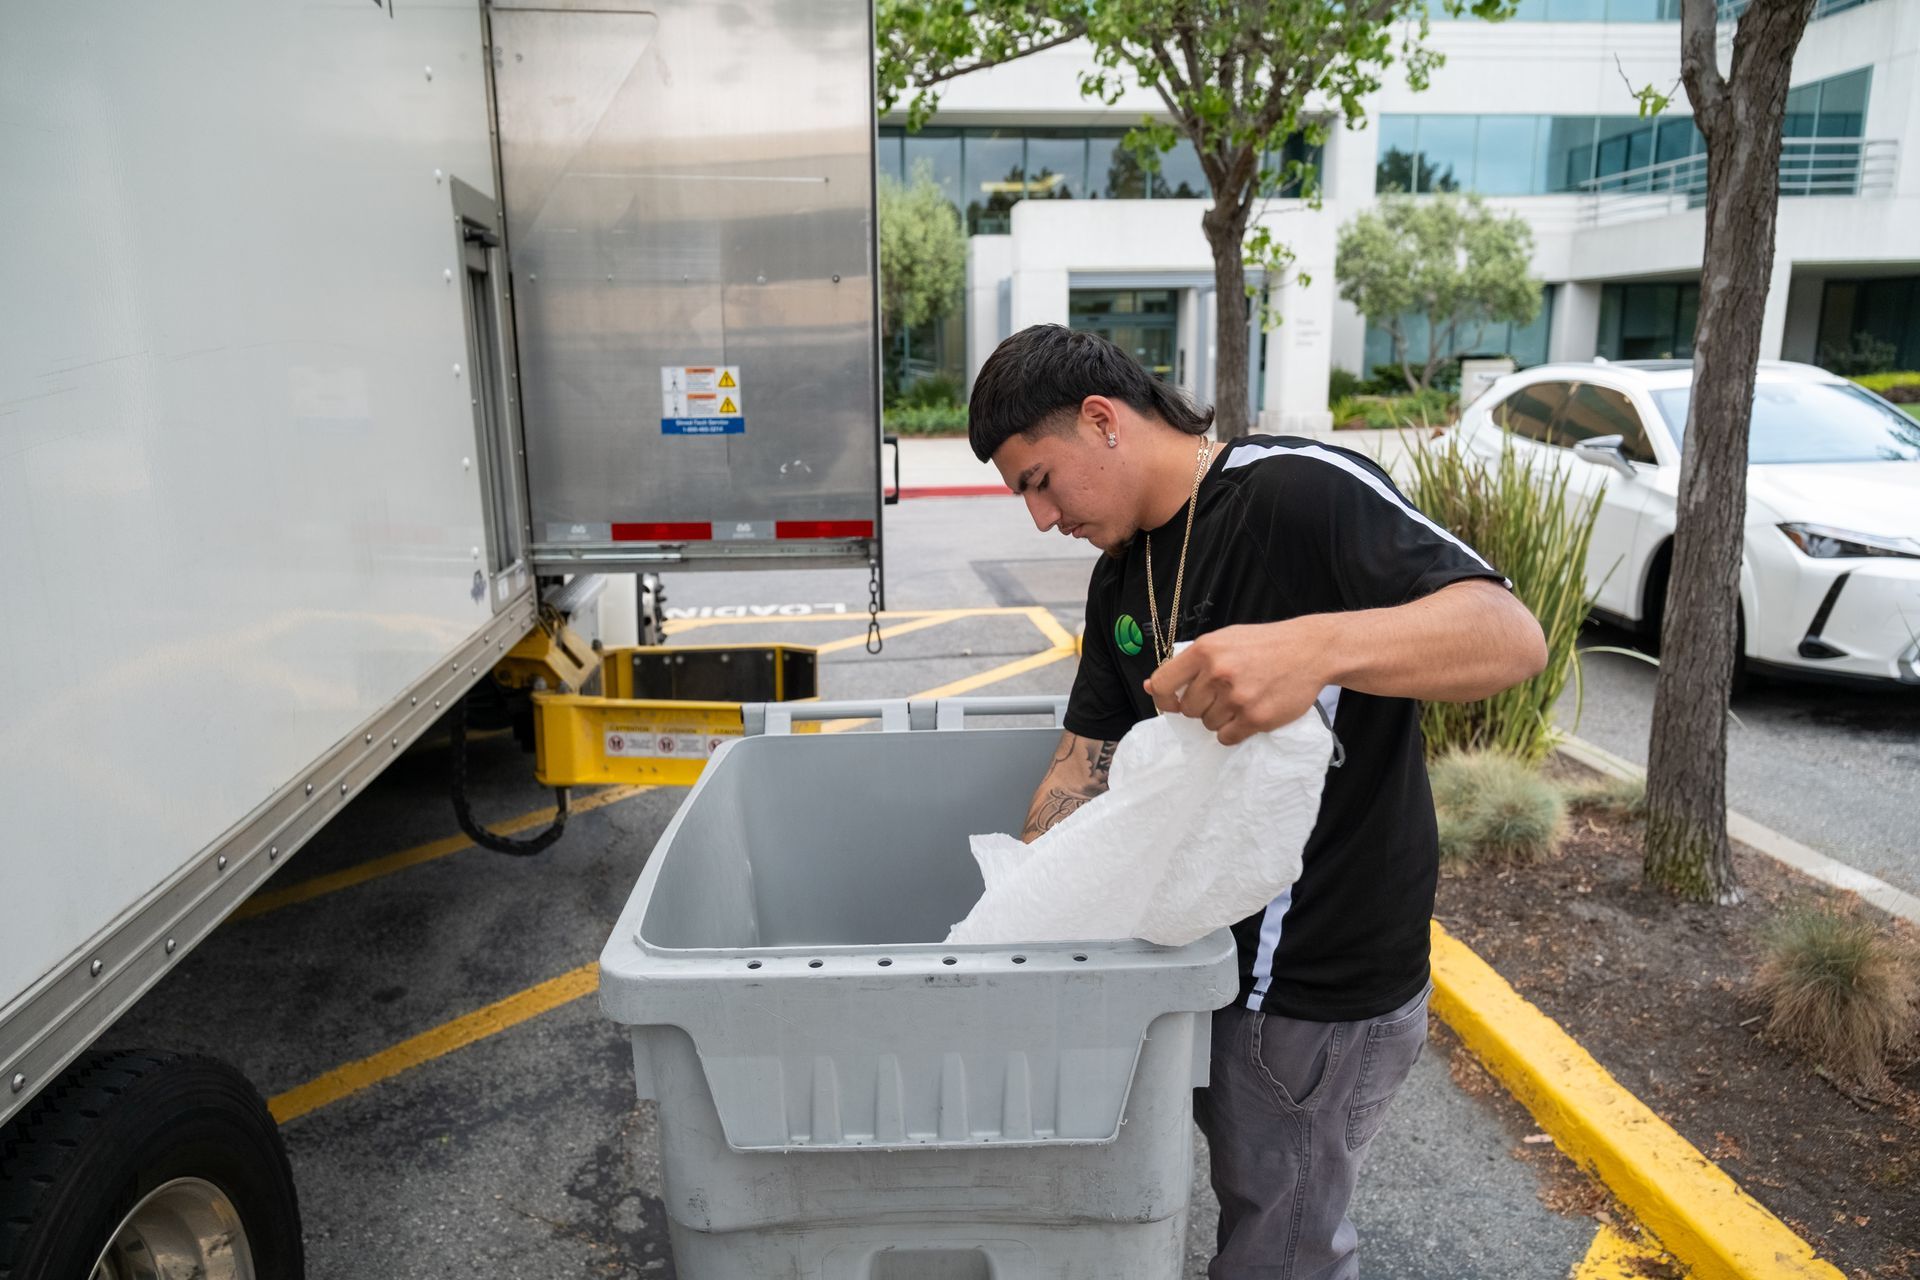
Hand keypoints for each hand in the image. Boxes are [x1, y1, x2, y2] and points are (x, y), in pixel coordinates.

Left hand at [1143, 621, 1332, 745]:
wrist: (1310, 650)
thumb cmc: (1263, 645)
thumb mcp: (1223, 641)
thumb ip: (1188, 663)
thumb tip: (1151, 687)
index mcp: (1205, 650)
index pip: (1163, 684)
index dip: (1164, 699)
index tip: (1173, 703)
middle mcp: (1218, 673)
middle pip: (1189, 709)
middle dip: (1201, 706)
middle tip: (1223, 694)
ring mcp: (1238, 697)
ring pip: (1208, 724)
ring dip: (1220, 718)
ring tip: (1240, 700)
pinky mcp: (1256, 718)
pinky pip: (1226, 737)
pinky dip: (1232, 731)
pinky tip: (1246, 715)